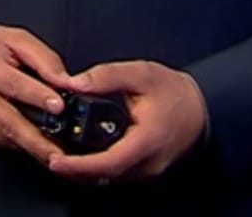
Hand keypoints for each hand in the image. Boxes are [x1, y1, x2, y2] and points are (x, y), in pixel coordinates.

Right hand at [0, 25, 73, 166]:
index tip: (59, 107)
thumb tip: (67, 82)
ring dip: (31, 146)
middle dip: (37, 141)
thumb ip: (43, 59)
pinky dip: (17, 143)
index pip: (14, 84)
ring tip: (54, 151)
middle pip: (8, 122)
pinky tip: (32, 142)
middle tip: (59, 153)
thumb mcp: (15, 39)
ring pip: (4, 137)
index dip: (38, 96)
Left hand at [46, 61, 206, 183]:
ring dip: (83, 170)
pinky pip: (116, 174)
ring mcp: (147, 171)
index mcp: (147, 141)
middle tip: (47, 155)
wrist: (203, 108)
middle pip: (103, 176)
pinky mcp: (145, 170)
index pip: (109, 163)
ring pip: (109, 178)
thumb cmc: (176, 93)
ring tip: (59, 154)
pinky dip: (96, 167)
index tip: (56, 161)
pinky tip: (81, 154)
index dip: (79, 166)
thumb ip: (106, 76)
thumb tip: (75, 82)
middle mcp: (148, 163)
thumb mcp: (142, 73)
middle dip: (73, 169)